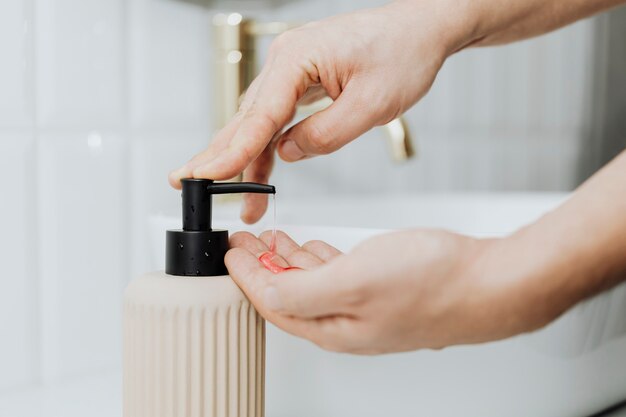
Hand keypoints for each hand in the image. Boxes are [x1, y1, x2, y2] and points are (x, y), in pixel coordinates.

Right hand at [169, 0, 470, 222]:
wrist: (421, 28)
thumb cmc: (403, 53)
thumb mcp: (372, 104)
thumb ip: (326, 134)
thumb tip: (287, 152)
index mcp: (297, 59)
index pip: (258, 115)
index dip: (231, 152)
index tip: (205, 177)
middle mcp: (286, 61)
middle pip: (245, 118)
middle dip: (218, 156)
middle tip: (185, 184)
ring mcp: (292, 70)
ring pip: (257, 122)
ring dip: (245, 160)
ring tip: (238, 200)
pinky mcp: (301, 80)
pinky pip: (275, 118)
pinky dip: (267, 147)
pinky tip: (260, 172)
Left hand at [225, 229, 557, 353]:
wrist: (489, 280)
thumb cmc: (433, 281)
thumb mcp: (355, 281)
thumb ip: (303, 291)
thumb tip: (264, 294)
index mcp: (333, 328)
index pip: (272, 304)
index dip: (246, 277)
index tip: (229, 253)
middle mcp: (345, 323)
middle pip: (287, 295)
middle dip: (261, 267)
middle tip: (243, 242)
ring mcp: (365, 306)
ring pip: (311, 284)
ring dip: (286, 260)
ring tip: (269, 240)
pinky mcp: (382, 290)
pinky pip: (335, 275)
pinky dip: (316, 258)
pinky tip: (311, 246)